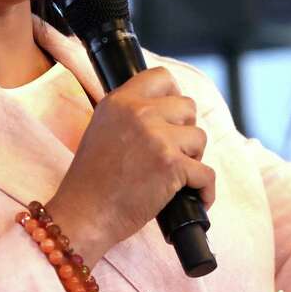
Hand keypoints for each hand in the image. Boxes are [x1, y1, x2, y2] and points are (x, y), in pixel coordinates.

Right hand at [44, 67, 215, 267]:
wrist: (84, 215)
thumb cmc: (91, 182)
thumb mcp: (101, 130)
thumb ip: (128, 115)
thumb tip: (165, 112)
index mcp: (119, 101)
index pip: (161, 77)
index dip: (173, 95)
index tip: (174, 115)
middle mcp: (139, 112)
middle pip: (187, 106)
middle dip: (185, 129)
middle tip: (173, 152)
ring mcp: (157, 137)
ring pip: (199, 137)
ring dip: (193, 158)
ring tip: (174, 176)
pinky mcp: (171, 165)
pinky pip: (206, 174)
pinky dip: (205, 191)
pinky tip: (197, 198)